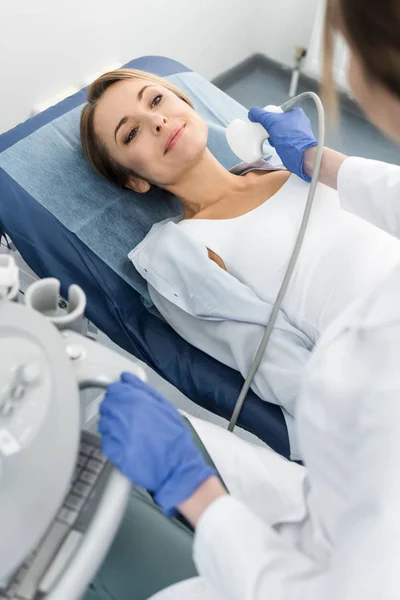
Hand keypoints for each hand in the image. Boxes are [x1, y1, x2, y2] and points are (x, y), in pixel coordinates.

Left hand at [99, 372, 215, 516]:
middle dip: (113, 409)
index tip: (121, 399)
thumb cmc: (174, 438)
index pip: (114, 389)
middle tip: (125, 417)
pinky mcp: (114, 452)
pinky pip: (105, 441)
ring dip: (111, 425)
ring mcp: (117, 433)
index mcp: (136, 400)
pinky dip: (111, 441)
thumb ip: (143, 389)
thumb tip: (127, 378)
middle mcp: (124, 414)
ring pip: (103, 422)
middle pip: (106, 405)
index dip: (117, 394)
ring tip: (126, 432)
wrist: (176, 467)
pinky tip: (125, 444)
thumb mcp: (164, 406)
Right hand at [248, 107, 316, 181]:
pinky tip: (276, 146)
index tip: (264, 121)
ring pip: (281, 132)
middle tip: (267, 132)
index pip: (279, 110)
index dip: (270, 115)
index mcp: (297, 113)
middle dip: (271, 127)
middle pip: (279, 122)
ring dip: (274, 136)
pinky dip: (279, 144)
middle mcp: (300, 122)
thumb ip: (261, 115)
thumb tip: (252, 112)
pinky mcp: (297, 145)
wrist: (303, 158)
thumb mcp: (273, 122)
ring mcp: (299, 134)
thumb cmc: (291, 138)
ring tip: (272, 140)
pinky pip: (284, 142)